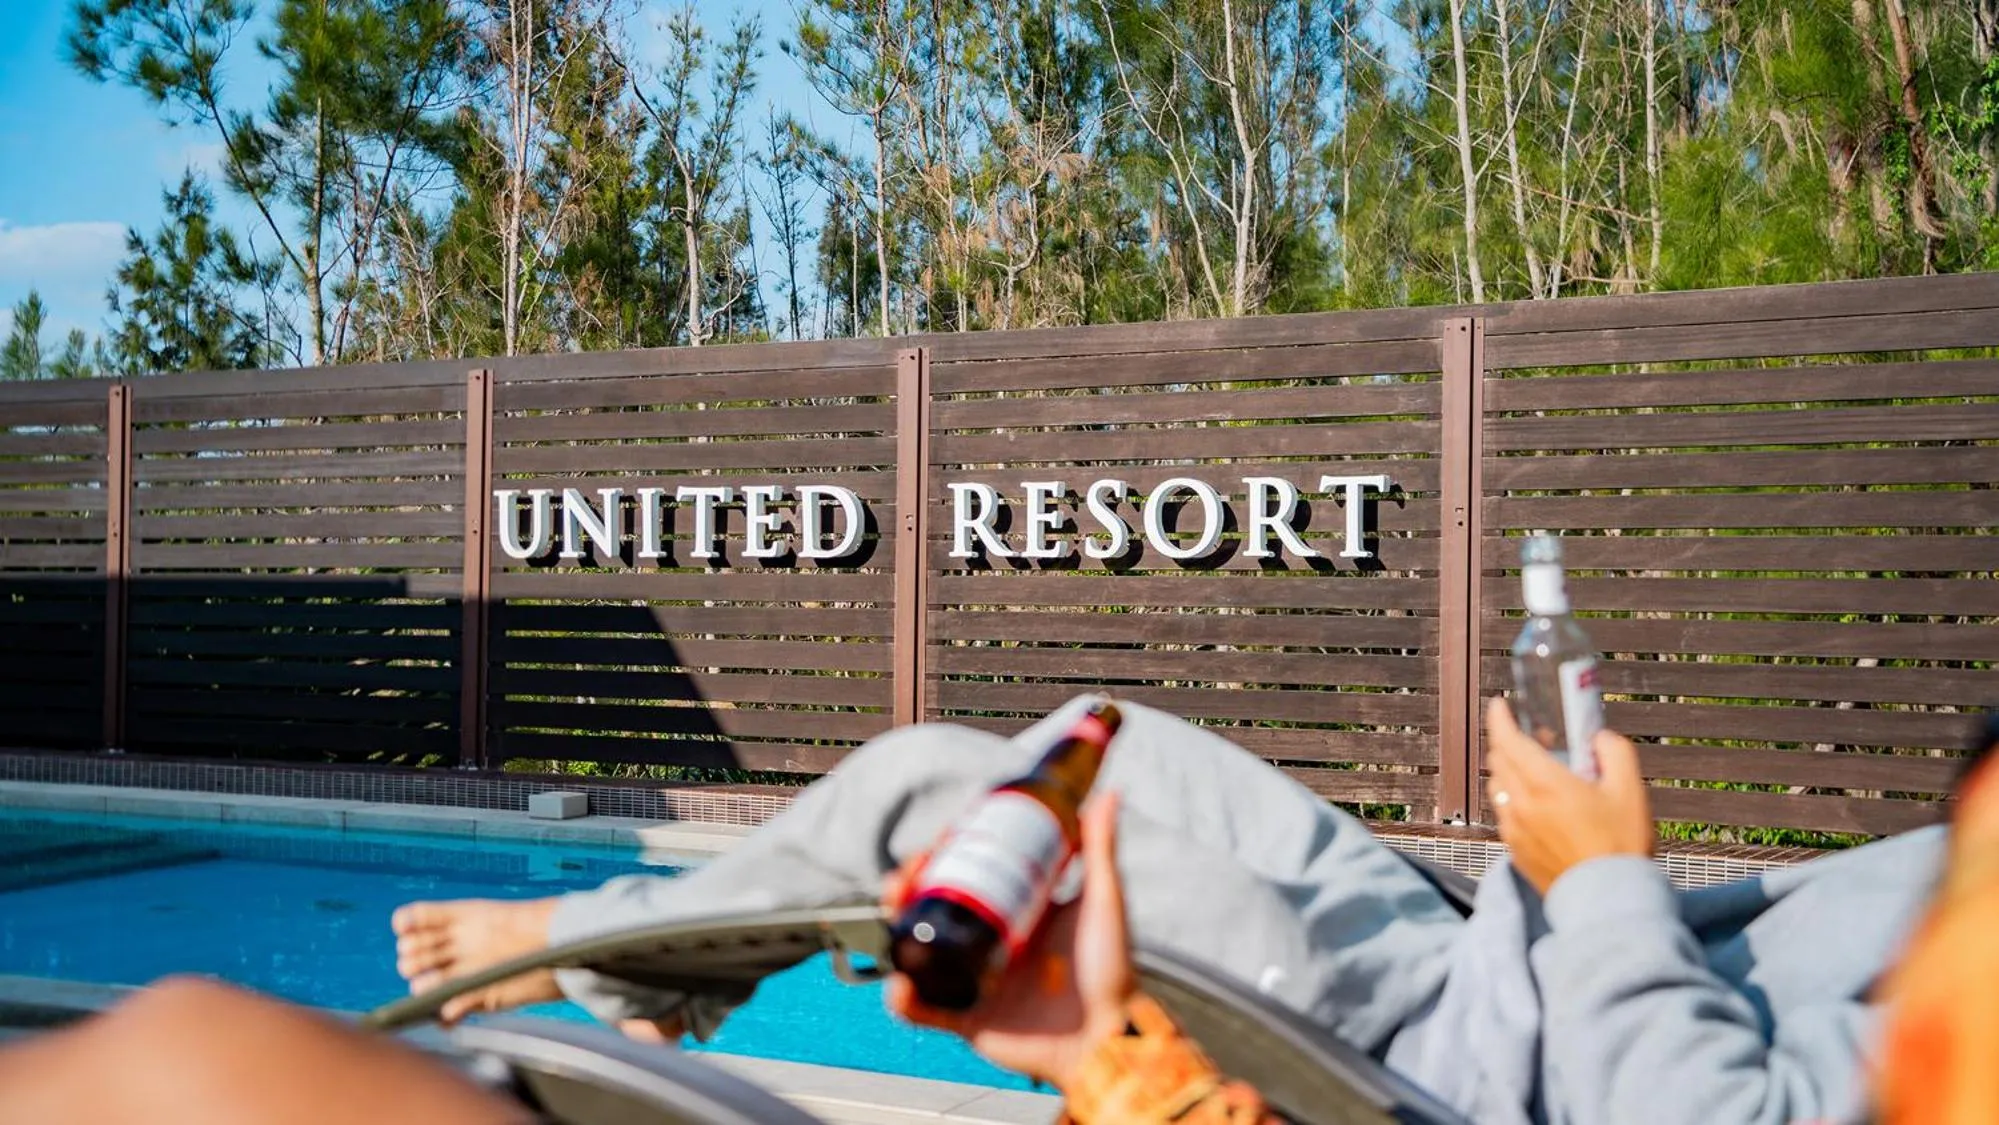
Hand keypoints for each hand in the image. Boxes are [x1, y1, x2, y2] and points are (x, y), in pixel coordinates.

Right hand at [882, 792, 1134, 1089]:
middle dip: (908, 885)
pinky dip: (902, 998)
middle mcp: (989, 945)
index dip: (944, 856)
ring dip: (896, 927)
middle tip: (908, 873)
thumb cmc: (1112, 970)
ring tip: (896, 906)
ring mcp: (974, 982)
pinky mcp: (967, 1020)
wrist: (1109, 1036)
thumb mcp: (1102, 901)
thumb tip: (1108, 793)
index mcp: (1014, 914)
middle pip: (933, 908)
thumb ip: (1102, 850)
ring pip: (919, 950)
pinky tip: (899, 981)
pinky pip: (923, 1010)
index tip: (940, 838)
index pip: (967, 876)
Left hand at [1485, 697, 1653, 895]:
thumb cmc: (1621, 846)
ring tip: (1539, 772)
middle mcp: (1521, 805)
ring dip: (1510, 771)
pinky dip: (1514, 800)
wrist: (1609, 901)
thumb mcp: (1630, 790)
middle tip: (1534, 737)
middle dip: (1509, 741)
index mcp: (1544, 784)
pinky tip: (1540, 807)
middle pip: (1498, 760)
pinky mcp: (1515, 852)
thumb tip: (1599, 738)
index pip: (1508, 739)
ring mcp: (1514, 830)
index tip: (1500, 705)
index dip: (1500, 717)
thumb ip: (1614, 752)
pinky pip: (1505, 814)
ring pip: (1498, 788)